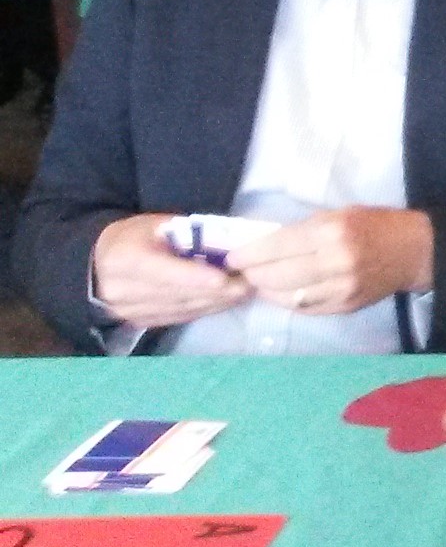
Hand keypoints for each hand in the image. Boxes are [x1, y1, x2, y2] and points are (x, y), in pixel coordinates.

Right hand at [91, 215, 251, 329]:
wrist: (95, 264)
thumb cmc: (131, 236)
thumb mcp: (153, 224)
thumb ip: (183, 232)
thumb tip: (223, 239)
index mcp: (124, 259)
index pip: (163, 272)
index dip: (194, 277)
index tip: (223, 279)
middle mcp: (122, 290)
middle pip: (176, 294)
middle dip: (215, 291)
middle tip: (249, 283)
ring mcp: (128, 311)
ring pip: (179, 309)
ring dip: (214, 303)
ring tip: (243, 292)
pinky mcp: (137, 322)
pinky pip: (176, 318)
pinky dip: (202, 311)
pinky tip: (223, 302)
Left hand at [228, 206, 431, 314]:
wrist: (415, 251)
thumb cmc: (375, 224)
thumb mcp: (339, 214)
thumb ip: (304, 231)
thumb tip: (264, 246)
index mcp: (332, 231)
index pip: (276, 246)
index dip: (248, 254)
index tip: (233, 257)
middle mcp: (335, 261)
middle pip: (276, 276)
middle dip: (253, 274)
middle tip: (244, 272)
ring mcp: (341, 288)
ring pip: (288, 297)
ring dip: (267, 291)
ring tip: (260, 284)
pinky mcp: (346, 306)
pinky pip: (305, 308)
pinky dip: (288, 302)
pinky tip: (284, 293)